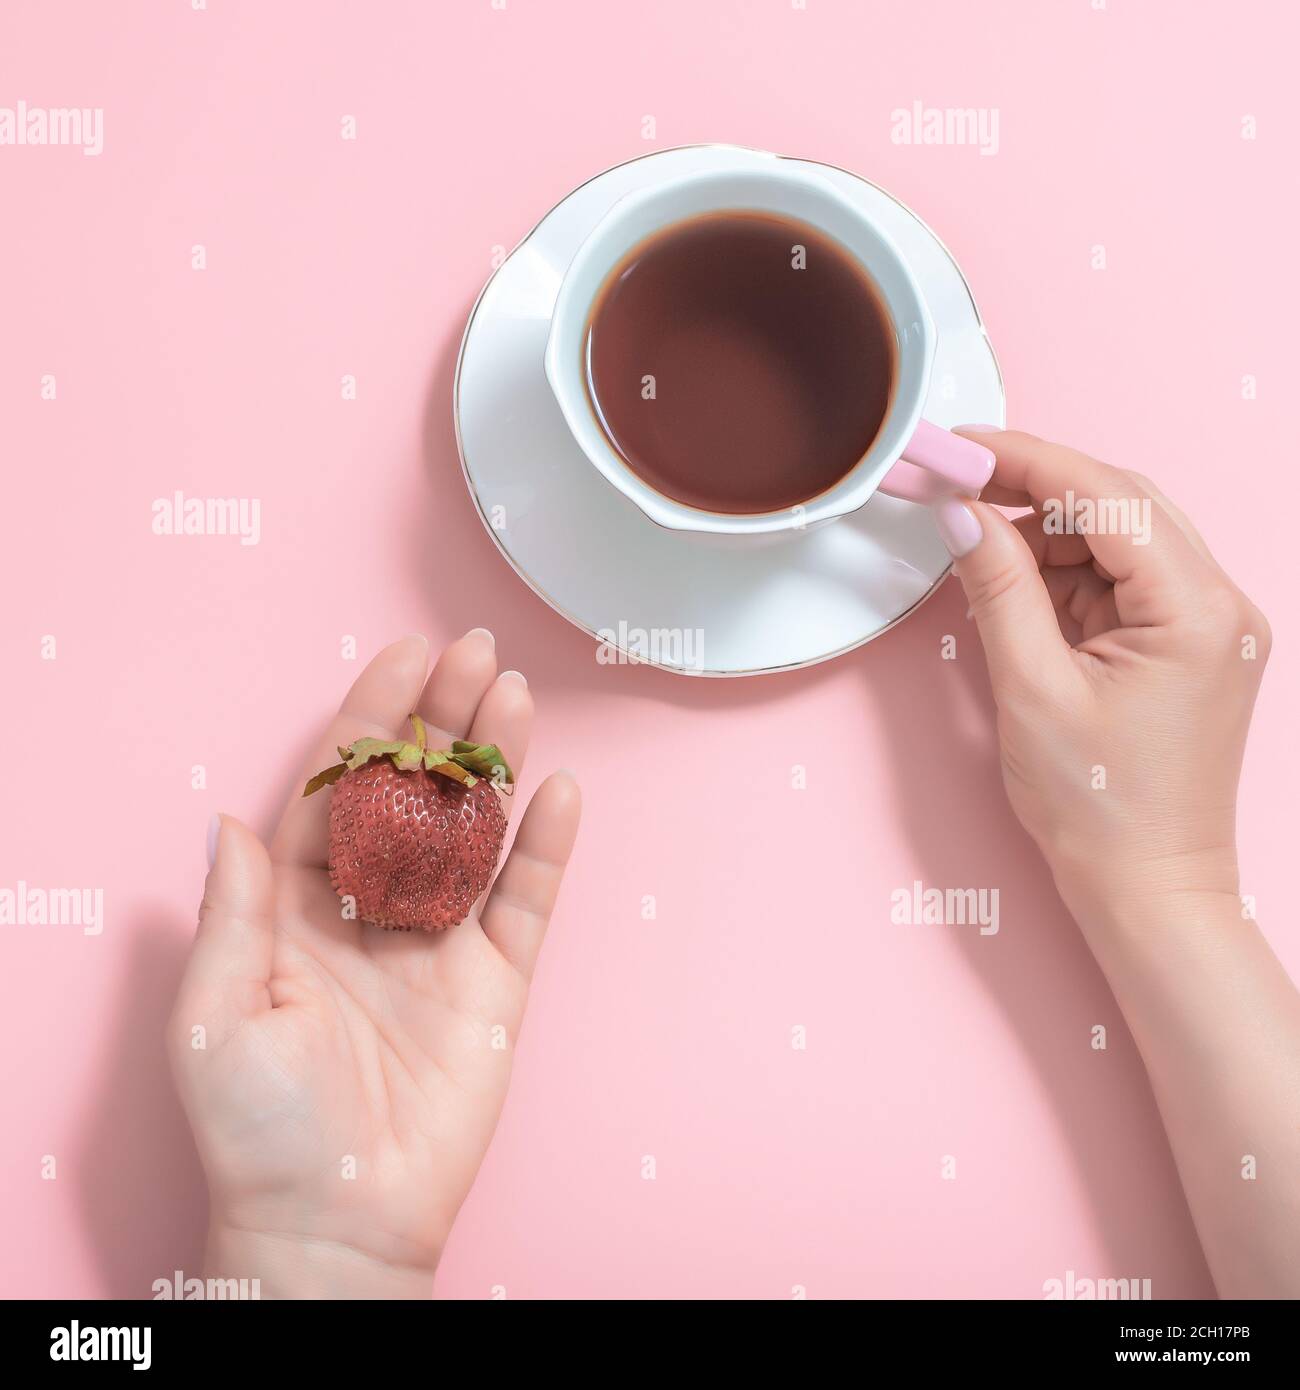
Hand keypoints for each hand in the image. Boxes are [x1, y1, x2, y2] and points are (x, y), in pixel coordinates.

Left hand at [168, 630, 579, 1297]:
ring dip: (495, 762)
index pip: (339, 792)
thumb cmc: (260, 1130)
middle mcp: (372, 912)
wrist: (338, 1224)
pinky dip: (543, 847)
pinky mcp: (495, 983)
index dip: (369, 722)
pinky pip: (525, 901)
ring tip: (515, 694)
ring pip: (473, 831)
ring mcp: (439, 944)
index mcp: (298, 910)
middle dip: (442, 721)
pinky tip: (557, 790)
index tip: (402, 660)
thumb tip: (231, 821)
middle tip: (475, 655)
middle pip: (414, 794)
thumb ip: (234, 912)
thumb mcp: (217, 1015)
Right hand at [936, 433, 1299, 1298]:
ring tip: (970, 537)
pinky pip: (1119, 577)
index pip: (1106, 496)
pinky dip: (1063, 570)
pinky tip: (1011, 577)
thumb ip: (997, 589)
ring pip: (1116, 535)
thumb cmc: (1100, 811)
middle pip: (1118, 503)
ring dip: (1043, 530)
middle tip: (950, 476)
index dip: (1024, 460)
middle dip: (1029, 484)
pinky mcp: (1185, 641)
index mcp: (1195, 609)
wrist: (1149, 890)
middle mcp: (1218, 602)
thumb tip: (962, 515)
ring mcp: (1207, 621)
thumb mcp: (1032, 691)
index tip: (956, 444)